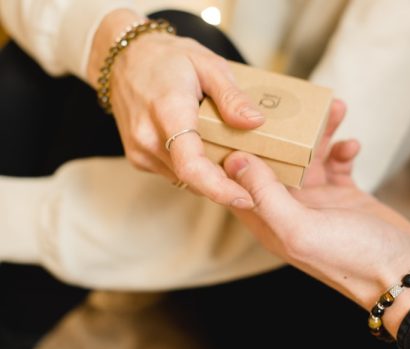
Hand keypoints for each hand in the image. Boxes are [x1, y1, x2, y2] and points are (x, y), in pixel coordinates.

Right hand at [87, 9, 263, 207]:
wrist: (124, 59)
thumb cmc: (166, 58)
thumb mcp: (207, 63)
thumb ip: (231, 96)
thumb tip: (255, 122)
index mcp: (168, 111)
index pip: (191, 164)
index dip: (219, 188)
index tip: (245, 198)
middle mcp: (148, 137)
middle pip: (192, 178)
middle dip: (224, 185)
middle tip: (251, 178)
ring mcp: (139, 150)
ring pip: (184, 180)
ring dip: (209, 178)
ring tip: (229, 159)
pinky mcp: (138, 157)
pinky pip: (174, 173)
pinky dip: (193, 171)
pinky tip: (205, 152)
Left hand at [223, 100, 409, 335]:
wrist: (402, 272)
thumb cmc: (349, 257)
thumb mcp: (299, 227)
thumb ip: (265, 195)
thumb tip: (235, 161)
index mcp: (269, 220)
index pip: (239, 182)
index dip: (235, 152)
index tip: (237, 119)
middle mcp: (289, 209)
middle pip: (275, 162)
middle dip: (283, 132)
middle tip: (293, 102)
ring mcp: (316, 201)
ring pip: (308, 157)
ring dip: (319, 134)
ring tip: (334, 109)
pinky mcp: (342, 195)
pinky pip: (336, 163)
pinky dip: (342, 151)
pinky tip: (352, 146)